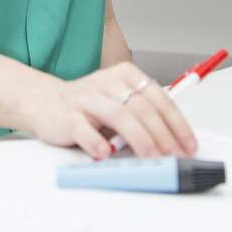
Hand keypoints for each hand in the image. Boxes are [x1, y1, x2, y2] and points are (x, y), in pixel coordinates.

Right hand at [19, 62, 198, 159]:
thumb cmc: (87, 107)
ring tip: (151, 156)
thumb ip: (143, 116)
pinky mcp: (67, 116)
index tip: (188, 144)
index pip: (158, 98)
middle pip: (141, 107)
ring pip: (118, 115)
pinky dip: (96, 140)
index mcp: (125, 76)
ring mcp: (86, 98)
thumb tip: (175, 143)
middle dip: (162, 134)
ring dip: (138, 137)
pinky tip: (106, 152)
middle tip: (174, 155)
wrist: (43, 102)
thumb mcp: (119, 103)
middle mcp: (107, 83)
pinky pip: (83, 127)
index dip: (177, 123)